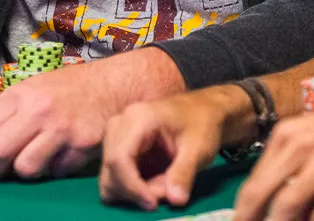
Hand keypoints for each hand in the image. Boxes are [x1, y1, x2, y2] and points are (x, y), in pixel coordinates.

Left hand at [0, 48, 182, 183]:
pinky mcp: (81, 145)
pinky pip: (55, 172)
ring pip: (25, 169)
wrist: (111, 86)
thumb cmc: (63, 91)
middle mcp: (38, 109)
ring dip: (25, 171)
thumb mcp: (29, 93)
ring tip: (35, 157)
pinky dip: (54, 169)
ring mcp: (61, 128)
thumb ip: (2, 121)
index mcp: (19, 94)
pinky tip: (61, 153)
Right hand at [99, 86, 239, 209]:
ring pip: (109, 175)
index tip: (154, 203)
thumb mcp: (198, 148)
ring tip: (164, 185)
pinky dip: (133, 187)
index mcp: (138, 118)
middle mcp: (120, 124)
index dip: (132, 186)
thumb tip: (175, 200)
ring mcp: (117, 135)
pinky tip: (157, 182)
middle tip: (167, 191)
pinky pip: (116, 176)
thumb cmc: (201, 123)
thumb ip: (184, 173)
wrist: (204, 110)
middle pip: (111, 168)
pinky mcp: (119, 147)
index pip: (119, 158)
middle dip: (136, 189)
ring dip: (133, 190)